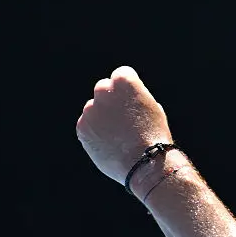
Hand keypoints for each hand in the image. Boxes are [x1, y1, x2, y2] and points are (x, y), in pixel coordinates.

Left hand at [76, 66, 173, 184]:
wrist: (145, 161)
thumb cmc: (154, 134)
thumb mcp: (151, 107)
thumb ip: (134, 98)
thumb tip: (124, 99)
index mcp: (124, 81)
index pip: (121, 75)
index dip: (128, 89)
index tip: (132, 101)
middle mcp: (104, 91)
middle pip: (103, 88)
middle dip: (110, 99)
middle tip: (122, 117)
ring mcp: (91, 109)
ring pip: (94, 109)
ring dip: (102, 117)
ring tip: (118, 136)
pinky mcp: (82, 127)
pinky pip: (87, 126)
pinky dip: (95, 133)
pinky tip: (110, 144)